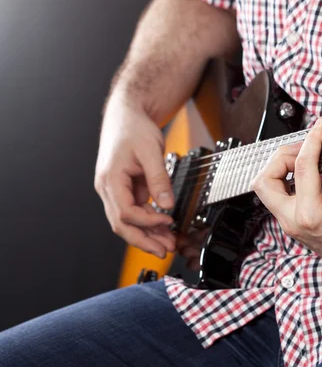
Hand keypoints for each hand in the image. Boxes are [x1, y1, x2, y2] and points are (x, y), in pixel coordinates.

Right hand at [94, 93, 175, 257]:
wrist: (126, 116)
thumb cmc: (133, 129)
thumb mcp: (150, 151)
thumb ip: (159, 178)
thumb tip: (167, 203)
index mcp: (110, 180)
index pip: (124, 212)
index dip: (147, 221)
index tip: (167, 220)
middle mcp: (108, 189)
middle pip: (121, 225)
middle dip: (143, 240)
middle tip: (164, 251)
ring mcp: (115, 191)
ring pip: (127, 221)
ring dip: (147, 234)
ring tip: (168, 243)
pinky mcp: (125, 190)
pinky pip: (134, 212)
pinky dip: (148, 221)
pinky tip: (163, 228)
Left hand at [251, 118, 321, 278]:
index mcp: (310, 214)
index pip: (302, 166)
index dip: (312, 139)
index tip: (320, 126)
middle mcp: (293, 221)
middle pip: (265, 180)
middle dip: (282, 157)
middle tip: (304, 148)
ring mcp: (289, 225)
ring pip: (265, 189)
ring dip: (279, 169)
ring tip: (302, 159)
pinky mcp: (291, 224)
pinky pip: (276, 197)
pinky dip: (285, 179)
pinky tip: (303, 172)